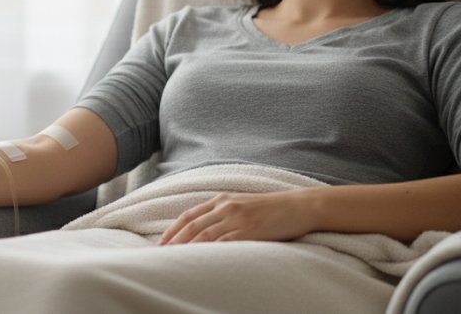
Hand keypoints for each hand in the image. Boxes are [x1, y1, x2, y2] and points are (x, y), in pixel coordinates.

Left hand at [158, 189, 316, 244]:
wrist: (299, 206)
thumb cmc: (272, 208)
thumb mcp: (242, 203)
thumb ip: (223, 212)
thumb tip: (205, 228)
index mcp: (222, 199)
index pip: (190, 215)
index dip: (173, 229)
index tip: (162, 242)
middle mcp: (226, 207)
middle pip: (192, 226)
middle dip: (174, 241)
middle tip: (161, 254)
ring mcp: (237, 218)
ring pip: (205, 235)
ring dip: (188, 248)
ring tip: (174, 259)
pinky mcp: (250, 231)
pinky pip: (225, 243)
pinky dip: (210, 252)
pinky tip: (201, 260)